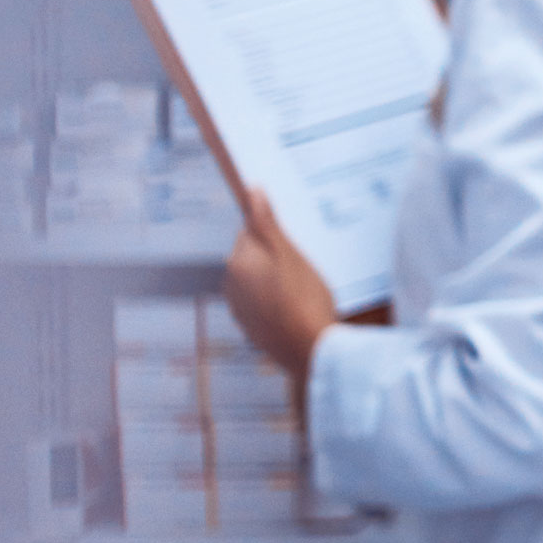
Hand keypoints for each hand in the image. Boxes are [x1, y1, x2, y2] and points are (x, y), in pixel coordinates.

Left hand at [225, 189, 338, 381]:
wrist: (311, 351)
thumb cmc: (304, 300)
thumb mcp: (290, 254)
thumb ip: (267, 223)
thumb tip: (252, 191)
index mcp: (238, 262)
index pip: (251, 231)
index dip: (277, 234)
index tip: (298, 242)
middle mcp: (231, 285)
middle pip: (253, 257)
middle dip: (274, 257)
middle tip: (305, 265)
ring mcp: (240, 310)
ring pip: (258, 281)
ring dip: (275, 280)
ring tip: (304, 289)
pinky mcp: (251, 328)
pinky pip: (262, 304)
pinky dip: (276, 302)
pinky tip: (298, 308)